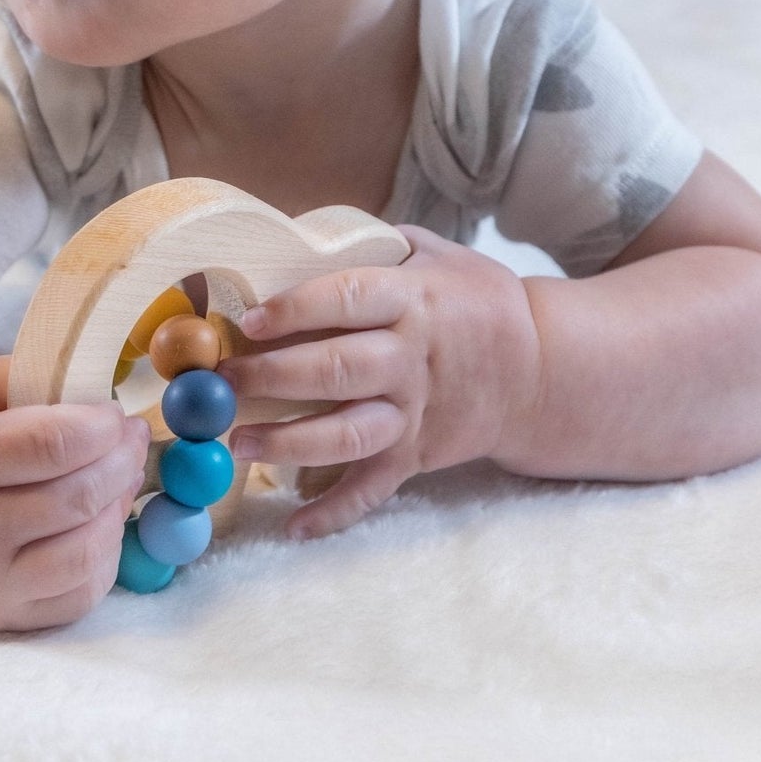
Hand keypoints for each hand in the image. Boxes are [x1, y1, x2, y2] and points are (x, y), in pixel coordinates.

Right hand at [0, 355, 148, 630]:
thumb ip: (36, 377)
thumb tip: (108, 396)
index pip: (51, 445)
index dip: (101, 426)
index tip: (112, 412)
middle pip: (77, 497)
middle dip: (122, 460)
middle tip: (130, 437)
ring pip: (87, 551)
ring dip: (119, 507)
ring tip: (119, 476)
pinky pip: (81, 594)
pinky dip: (105, 553)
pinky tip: (98, 520)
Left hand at [222, 225, 540, 539]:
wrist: (538, 366)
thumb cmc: (474, 300)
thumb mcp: (435, 253)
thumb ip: (375, 245)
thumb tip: (297, 235)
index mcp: (413, 300)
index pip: (350, 299)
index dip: (297, 309)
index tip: (250, 319)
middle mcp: (412, 358)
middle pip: (338, 369)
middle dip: (272, 378)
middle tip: (222, 383)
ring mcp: (415, 411)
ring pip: (349, 434)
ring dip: (290, 444)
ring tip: (240, 444)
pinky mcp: (417, 454)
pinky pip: (373, 489)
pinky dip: (334, 513)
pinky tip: (293, 526)